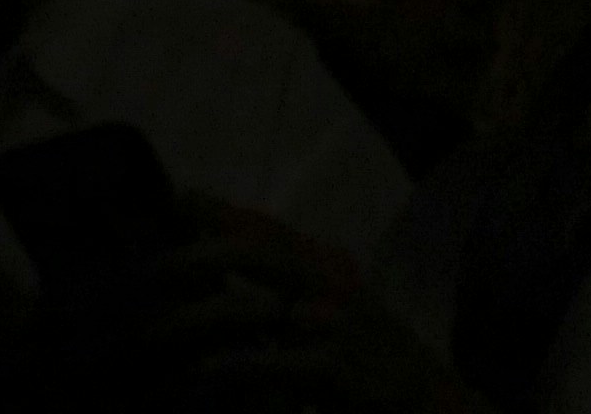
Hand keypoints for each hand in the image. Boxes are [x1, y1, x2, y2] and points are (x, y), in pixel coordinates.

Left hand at [84, 200, 487, 413]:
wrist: (439, 408)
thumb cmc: (380, 376)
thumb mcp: (339, 329)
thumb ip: (296, 309)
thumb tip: (244, 302)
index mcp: (334, 276)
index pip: (275, 232)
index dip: (229, 213)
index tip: (182, 197)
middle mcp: (337, 289)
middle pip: (262, 255)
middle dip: (202, 254)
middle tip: (151, 267)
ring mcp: (341, 327)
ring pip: (261, 307)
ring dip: (201, 317)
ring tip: (153, 328)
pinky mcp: (339, 372)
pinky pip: (273, 365)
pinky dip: (234, 368)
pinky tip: (202, 372)